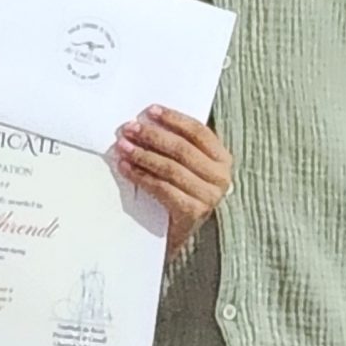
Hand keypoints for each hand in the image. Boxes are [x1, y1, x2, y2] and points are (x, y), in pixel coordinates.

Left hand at [114, 107, 232, 256]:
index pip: (198, 131)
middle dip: (152, 136)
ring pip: (170, 168)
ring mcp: (209, 196)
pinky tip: (126, 168)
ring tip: (123, 147)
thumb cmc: (181, 194)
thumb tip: (148, 120)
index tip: (150, 111)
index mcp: (222, 159)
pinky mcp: (193, 212)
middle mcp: (221, 177)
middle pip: (182, 149)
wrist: (178, 235)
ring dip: (143, 155)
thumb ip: (178, 146)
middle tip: (130, 129)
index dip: (173, 119)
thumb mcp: (187, 167)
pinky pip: (162, 188)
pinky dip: (141, 176)